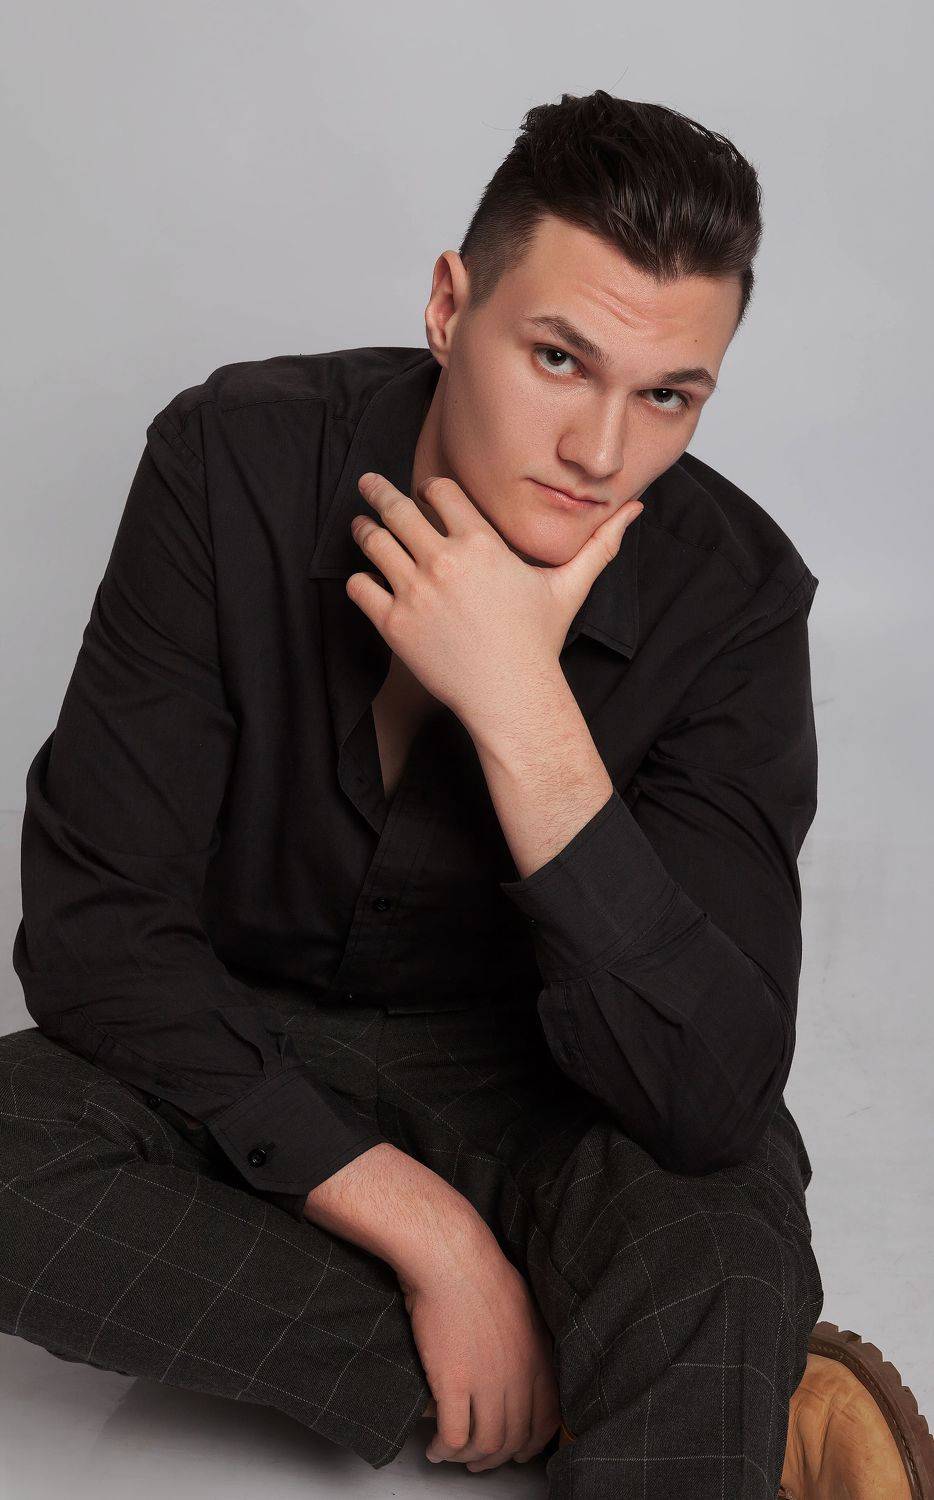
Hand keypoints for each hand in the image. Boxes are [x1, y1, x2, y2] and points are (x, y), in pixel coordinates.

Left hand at [346, 471, 642, 729]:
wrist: (510, 696)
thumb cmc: (538, 642)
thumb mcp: (569, 587)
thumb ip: (599, 545)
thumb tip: (636, 511)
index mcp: (481, 544)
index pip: (441, 492)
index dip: (431, 489)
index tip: (426, 492)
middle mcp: (444, 561)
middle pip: (396, 508)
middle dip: (378, 491)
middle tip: (368, 483)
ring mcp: (415, 592)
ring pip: (372, 543)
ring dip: (364, 530)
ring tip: (361, 527)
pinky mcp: (395, 623)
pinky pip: (360, 588)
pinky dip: (359, 580)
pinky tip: (366, 579)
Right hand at [397, 1220, 560, 1470]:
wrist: (451, 1258)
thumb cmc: (479, 1271)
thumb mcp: (522, 1306)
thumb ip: (525, 1340)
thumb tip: (515, 1358)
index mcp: (538, 1356)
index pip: (546, 1420)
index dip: (530, 1444)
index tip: (516, 1451)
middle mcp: (519, 1375)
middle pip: (514, 1438)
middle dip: (496, 1458)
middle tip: (478, 1461)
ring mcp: (488, 1382)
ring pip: (486, 1444)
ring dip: (468, 1458)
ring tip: (451, 1456)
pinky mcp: (454, 1384)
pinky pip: (454, 1435)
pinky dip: (444, 1449)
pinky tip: (435, 1448)